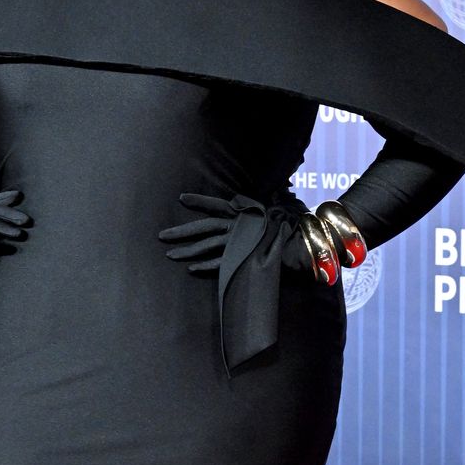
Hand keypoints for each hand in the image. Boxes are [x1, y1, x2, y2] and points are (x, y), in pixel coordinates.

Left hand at [157, 191, 313, 276]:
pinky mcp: (241, 259)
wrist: (304, 244)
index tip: (181, 198)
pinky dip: (205, 266)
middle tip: (161, 236)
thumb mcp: (276, 208)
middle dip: (181, 231)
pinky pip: (220, 264)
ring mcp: (238, 243)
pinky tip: (191, 269)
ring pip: (207, 246)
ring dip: (188, 251)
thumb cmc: (290, 226)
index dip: (200, 201)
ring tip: (170, 254)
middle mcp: (237, 226)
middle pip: (203, 227)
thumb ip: (262, 205)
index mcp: (243, 212)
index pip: (216, 205)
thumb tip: (259, 196)